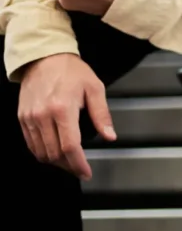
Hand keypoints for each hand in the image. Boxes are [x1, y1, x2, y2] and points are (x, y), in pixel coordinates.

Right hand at [17, 53, 116, 179]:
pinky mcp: (22, 118)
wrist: (45, 57)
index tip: (86, 172)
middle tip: (80, 168)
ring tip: (69, 162)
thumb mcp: (95, 88)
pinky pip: (31, 143)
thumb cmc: (72, 71)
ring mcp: (30, 118)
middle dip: (68, 166)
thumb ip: (102, 115)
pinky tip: (54, 152)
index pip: (70, 146)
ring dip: (55, 162)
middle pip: (54, 154)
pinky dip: (42, 152)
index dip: (78, 164)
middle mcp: (43, 116)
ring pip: (40, 152)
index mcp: (62, 109)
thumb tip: (110, 136)